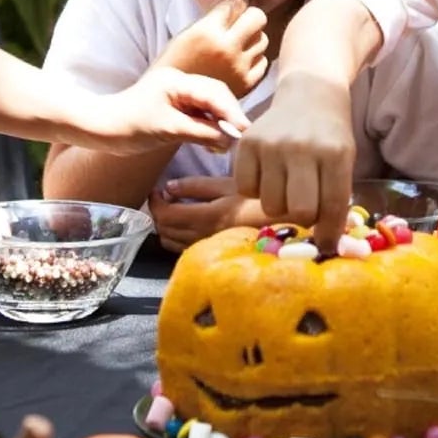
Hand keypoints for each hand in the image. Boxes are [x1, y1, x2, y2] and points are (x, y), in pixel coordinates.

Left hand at [91, 66, 250, 154]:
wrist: (100, 128)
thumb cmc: (128, 127)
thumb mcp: (168, 131)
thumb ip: (201, 132)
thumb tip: (230, 138)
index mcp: (177, 81)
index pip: (215, 93)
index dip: (233, 112)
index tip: (246, 131)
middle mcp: (180, 82)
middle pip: (216, 95)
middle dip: (230, 116)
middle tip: (241, 138)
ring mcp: (177, 93)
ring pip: (210, 104)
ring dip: (220, 123)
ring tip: (227, 144)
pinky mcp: (175, 105)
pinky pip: (200, 112)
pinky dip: (209, 126)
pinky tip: (214, 142)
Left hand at [149, 176, 268, 252]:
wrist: (282, 223)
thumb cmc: (256, 199)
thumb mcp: (227, 185)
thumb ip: (196, 186)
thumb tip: (168, 187)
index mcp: (205, 217)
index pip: (165, 214)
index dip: (154, 202)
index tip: (156, 190)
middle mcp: (201, 236)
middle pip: (164, 230)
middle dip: (157, 213)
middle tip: (162, 198)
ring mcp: (206, 247)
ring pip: (170, 242)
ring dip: (164, 227)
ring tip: (171, 211)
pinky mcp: (212, 253)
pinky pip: (182, 247)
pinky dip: (175, 236)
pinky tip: (184, 225)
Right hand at [157, 0, 268, 95]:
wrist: (171, 104)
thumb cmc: (176, 64)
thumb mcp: (187, 34)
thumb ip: (212, 17)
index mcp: (207, 31)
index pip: (237, 3)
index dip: (235, 3)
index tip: (231, 7)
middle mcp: (226, 48)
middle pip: (257, 17)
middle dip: (249, 16)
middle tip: (240, 23)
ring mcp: (239, 67)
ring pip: (263, 39)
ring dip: (252, 39)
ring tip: (237, 45)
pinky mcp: (247, 84)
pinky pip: (263, 61)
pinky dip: (254, 59)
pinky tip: (240, 62)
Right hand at [232, 76, 356, 250]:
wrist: (309, 92)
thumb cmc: (330, 134)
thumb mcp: (344, 160)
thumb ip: (337, 198)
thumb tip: (328, 246)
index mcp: (335, 154)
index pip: (333, 206)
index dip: (330, 233)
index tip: (327, 245)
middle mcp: (301, 148)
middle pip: (299, 211)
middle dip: (304, 217)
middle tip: (306, 206)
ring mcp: (271, 145)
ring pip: (270, 205)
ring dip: (280, 204)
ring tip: (288, 187)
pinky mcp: (246, 143)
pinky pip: (245, 189)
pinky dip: (256, 190)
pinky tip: (268, 175)